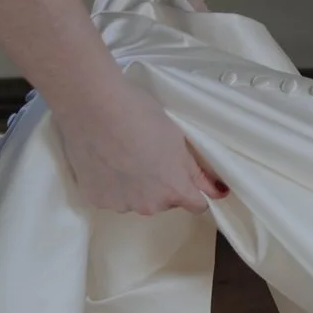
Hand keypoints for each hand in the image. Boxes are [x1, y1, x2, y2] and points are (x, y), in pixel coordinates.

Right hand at [56, 80, 228, 214]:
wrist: (95, 107)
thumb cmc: (141, 115)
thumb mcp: (178, 139)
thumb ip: (196, 171)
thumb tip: (217, 191)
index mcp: (173, 190)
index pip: (196, 205)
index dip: (194, 190)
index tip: (186, 176)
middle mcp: (148, 206)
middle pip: (162, 201)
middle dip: (160, 184)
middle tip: (148, 155)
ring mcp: (119, 205)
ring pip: (134, 199)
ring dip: (134, 186)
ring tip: (122, 155)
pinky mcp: (95, 199)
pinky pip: (110, 196)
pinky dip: (110, 184)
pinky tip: (104, 160)